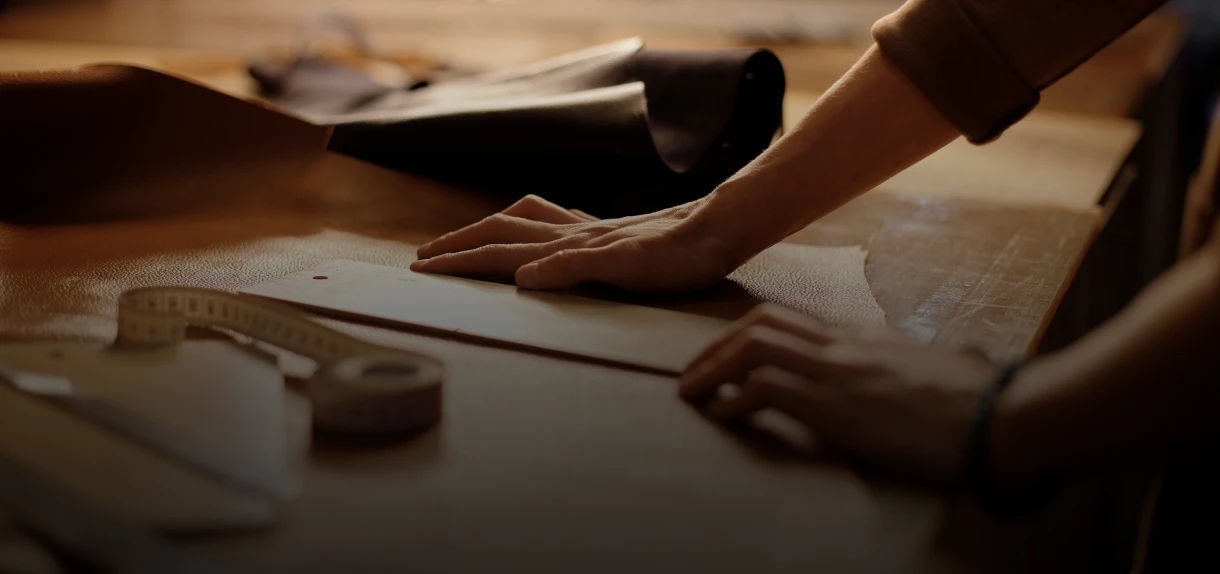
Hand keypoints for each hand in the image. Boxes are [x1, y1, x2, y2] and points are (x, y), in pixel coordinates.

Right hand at [411, 195, 746, 292]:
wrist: (719, 229)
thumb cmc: (680, 258)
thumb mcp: (629, 270)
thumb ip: (575, 270)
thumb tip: (522, 277)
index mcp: (569, 246)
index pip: (499, 253)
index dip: (459, 260)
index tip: (422, 269)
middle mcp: (572, 234)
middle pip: (501, 232)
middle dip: (459, 244)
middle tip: (424, 257)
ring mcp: (589, 230)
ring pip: (523, 222)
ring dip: (487, 229)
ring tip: (466, 238)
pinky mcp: (608, 234)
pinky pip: (554, 223)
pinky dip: (529, 226)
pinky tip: (538, 234)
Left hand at [679, 304, 999, 481]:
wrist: (1003, 418)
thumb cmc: (983, 401)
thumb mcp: (940, 374)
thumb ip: (917, 368)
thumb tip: (945, 368)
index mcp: (865, 340)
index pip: (791, 322)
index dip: (748, 337)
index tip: (726, 357)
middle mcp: (846, 347)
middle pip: (763, 324)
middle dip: (717, 346)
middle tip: (692, 373)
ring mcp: (840, 372)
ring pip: (754, 346)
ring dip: (712, 368)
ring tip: (691, 393)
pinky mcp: (837, 407)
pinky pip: (766, 388)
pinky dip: (734, 399)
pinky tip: (721, 416)